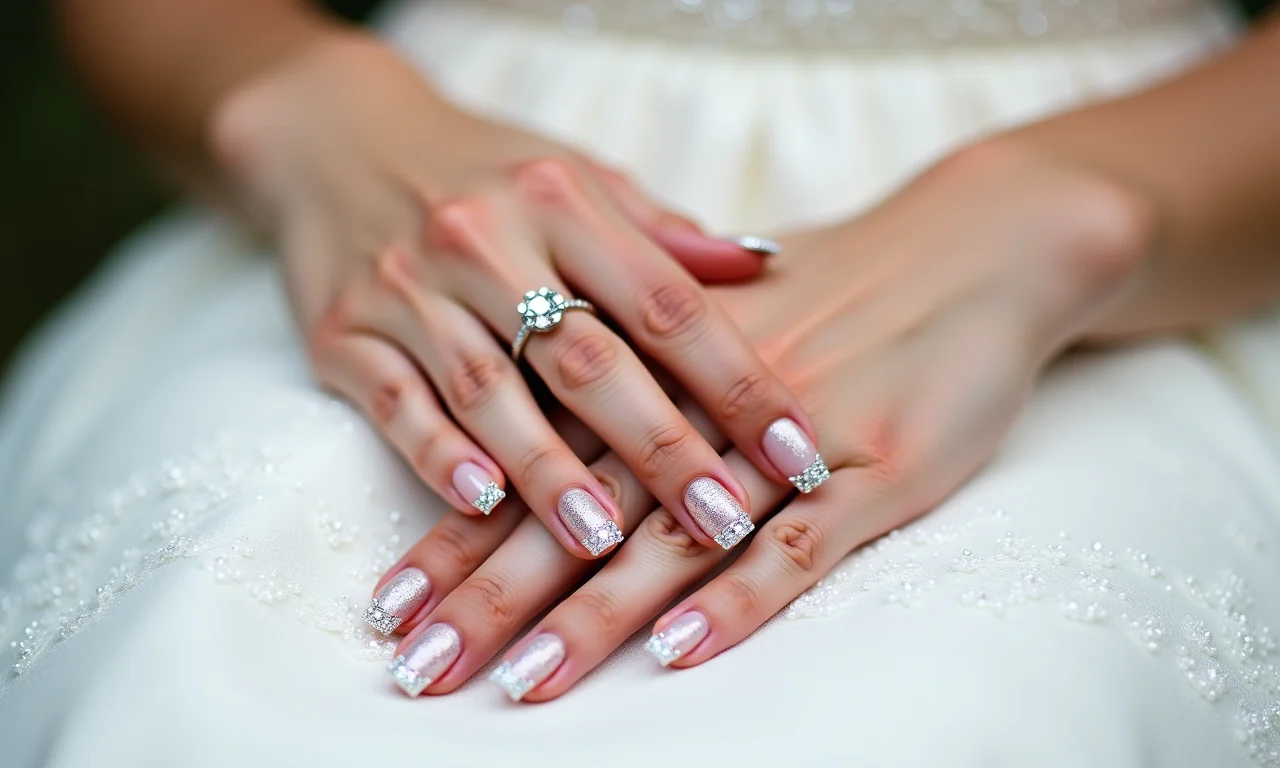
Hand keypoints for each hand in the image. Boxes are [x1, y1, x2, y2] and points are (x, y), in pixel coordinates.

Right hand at [209, 30, 818, 559]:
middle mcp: (485, 241)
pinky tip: (481, 503)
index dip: (739, 381)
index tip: (797, 449)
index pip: (668, 303)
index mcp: (561, 201)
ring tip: (607, 539)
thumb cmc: (484, 171)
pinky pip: (394, 401)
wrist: (335, 138)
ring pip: (489, 390)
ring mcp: (407, 288)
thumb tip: (766, 269)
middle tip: (721, 520)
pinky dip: (437, 454)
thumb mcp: (577, 178)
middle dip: (660, 447)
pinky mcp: (343, 333)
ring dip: (550, 471)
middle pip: (586, 357)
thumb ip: (664, 235)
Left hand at [373, 137, 1150, 696]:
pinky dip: (741, 597)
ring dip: (594, 613)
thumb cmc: (842, 288)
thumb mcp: (724, 310)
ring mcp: (794, 439)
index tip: (389, 603)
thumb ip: (633, 362)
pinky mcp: (882, 468)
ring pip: (675, 533)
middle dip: (494, 594)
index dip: (459, 531)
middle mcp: (706, 402)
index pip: (535, 459)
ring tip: (519, 682)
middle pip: (582, 505)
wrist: (974, 248)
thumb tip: (553, 401)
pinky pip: (803, 544)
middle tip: (419, 668)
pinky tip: (680, 649)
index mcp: (656, 363)